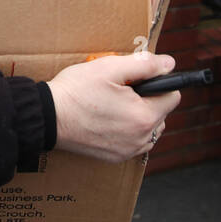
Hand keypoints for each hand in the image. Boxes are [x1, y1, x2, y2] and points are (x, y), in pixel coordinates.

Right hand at [48, 52, 181, 163]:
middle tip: (122, 90)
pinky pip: (134, 142)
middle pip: (162, 114)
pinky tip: (109, 119)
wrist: (47, 117)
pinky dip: (128, 131)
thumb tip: (169, 64)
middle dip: (148, 100)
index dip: (158, 82)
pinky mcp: (115, 157)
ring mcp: (128, 151)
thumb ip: (145, 64)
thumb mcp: (110, 68)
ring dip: (140, 117)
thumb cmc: (76, 91)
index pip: (173, 96)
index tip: (139, 79)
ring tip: (116, 105)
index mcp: (144, 117)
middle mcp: (141, 139)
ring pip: (150, 130)